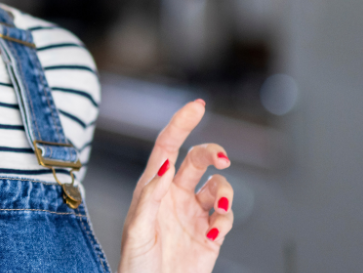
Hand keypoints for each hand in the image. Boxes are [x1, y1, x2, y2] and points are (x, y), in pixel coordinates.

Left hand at [118, 99, 233, 272]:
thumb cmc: (136, 265)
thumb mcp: (136, 230)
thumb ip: (150, 197)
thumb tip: (164, 166)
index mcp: (152, 188)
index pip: (167, 147)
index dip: (181, 124)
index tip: (198, 105)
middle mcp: (174, 195)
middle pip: (198, 159)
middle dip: (213, 153)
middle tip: (222, 159)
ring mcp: (194, 213)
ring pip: (219, 187)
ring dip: (225, 194)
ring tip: (219, 212)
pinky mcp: (210, 233)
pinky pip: (226, 217)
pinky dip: (225, 222)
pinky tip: (213, 236)